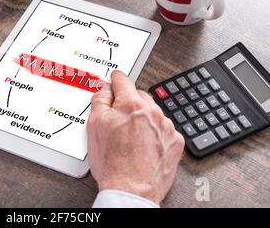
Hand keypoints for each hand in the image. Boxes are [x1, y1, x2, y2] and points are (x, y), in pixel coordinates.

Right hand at [87, 70, 184, 204]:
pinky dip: (154, 133)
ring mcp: (166, 126)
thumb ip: (100, 100)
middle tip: (117, 119)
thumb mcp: (95, 126)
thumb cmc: (112, 164)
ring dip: (142, 118)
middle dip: (127, 103)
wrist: (131, 190)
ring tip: (129, 138)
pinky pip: (163, 128)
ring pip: (151, 112)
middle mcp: (152, 112)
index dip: (115, 80)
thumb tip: (104, 89)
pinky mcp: (175, 141)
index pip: (123, 80)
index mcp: (131, 104)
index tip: (114, 81)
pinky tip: (142, 145)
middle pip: (138, 95)